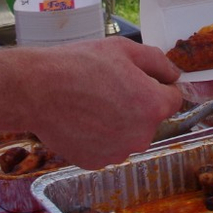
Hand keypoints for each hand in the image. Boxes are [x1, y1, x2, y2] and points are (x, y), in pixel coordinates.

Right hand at [22, 40, 181, 167]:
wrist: (37, 89)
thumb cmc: (79, 65)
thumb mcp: (124, 49)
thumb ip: (158, 62)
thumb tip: (174, 75)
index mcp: (153, 106)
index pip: (173, 98)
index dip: (157, 85)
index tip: (137, 79)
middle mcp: (141, 136)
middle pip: (150, 119)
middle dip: (137, 104)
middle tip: (109, 87)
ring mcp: (118, 152)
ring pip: (128, 134)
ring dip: (118, 122)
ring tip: (91, 103)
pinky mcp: (96, 162)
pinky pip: (107, 146)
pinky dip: (98, 136)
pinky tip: (81, 119)